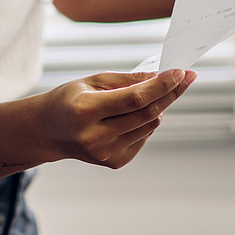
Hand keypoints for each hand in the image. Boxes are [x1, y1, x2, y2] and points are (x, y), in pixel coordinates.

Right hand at [39, 69, 194, 167]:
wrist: (49, 132)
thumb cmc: (69, 100)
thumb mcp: (90, 81)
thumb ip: (126, 80)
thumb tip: (159, 78)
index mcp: (85, 112)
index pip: (134, 99)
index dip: (161, 86)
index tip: (180, 72)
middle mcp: (95, 137)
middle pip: (147, 114)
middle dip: (170, 93)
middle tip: (186, 77)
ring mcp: (106, 153)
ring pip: (150, 126)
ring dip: (158, 106)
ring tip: (151, 93)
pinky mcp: (115, 162)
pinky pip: (144, 136)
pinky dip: (146, 121)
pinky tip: (133, 114)